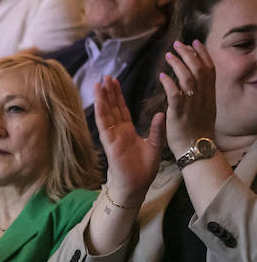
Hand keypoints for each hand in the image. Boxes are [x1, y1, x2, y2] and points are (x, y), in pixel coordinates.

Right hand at [96, 75, 162, 206]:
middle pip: (111, 108)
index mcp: (127, 131)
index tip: (114, 82)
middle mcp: (117, 132)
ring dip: (102, 98)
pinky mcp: (109, 142)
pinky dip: (101, 111)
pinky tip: (99, 100)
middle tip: (105, 76)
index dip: (117, 95)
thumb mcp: (155, 145)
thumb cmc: (144, 169)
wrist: (137, 185)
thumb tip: (162, 113)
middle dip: (108, 92)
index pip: (120, 109)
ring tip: (99, 83)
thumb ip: (157, 129)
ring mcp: (111, 137)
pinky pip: (104, 124)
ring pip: (105, 113)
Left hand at [159, 39, 217, 155]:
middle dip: (189, 54)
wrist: (196, 150)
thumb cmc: (197, 132)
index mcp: (210, 95)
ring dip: (178, 64)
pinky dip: (169, 83)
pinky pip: (176, 94)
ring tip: (168, 55)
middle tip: (177, 44)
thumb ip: (201, 95)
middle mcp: (204, 97)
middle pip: (200, 69)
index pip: (210, 69)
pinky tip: (161, 76)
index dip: (203, 54)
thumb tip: (197, 83)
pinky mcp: (180, 114)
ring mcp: (192, 105)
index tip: (195, 42)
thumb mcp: (204, 109)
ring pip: (189, 78)